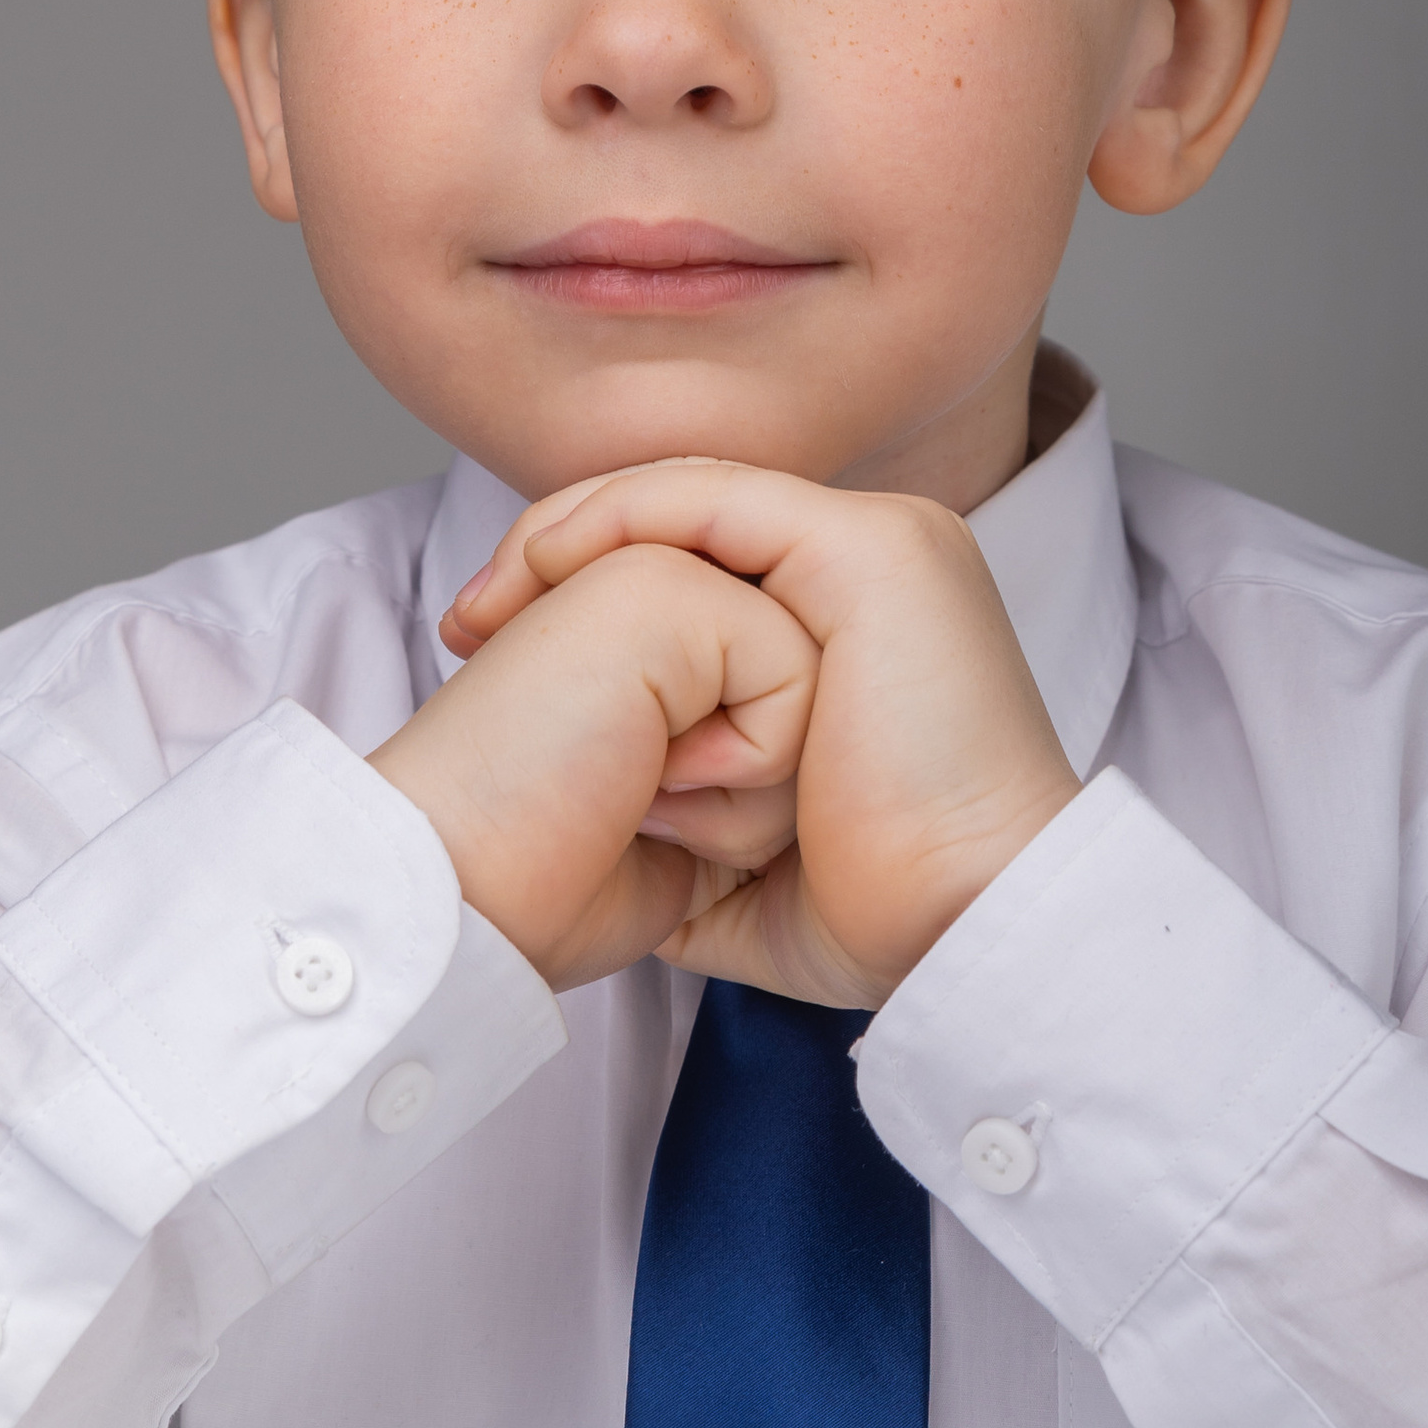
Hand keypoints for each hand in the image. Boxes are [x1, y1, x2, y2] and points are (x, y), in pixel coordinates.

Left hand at [441, 463, 1079, 1005]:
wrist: (963, 930)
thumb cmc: (886, 915)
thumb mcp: (754, 874)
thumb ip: (694, 849)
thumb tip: (624, 867)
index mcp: (853, 626)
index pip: (697, 564)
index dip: (580, 589)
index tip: (483, 654)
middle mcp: (872, 566)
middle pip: (683, 521)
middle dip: (557, 556)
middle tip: (464, 623)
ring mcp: (879, 546)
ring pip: (689, 497)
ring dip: (571, 533)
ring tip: (487, 601)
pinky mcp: (869, 548)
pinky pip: (712, 501)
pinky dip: (618, 521)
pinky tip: (546, 569)